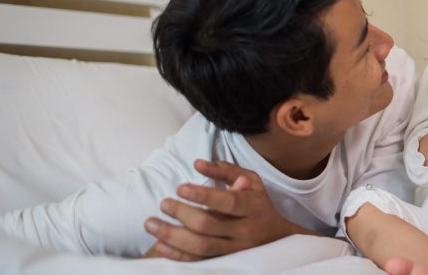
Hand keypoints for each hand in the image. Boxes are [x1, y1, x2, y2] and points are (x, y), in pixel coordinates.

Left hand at [143, 159, 302, 260]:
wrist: (276, 238)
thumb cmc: (258, 205)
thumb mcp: (253, 182)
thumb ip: (227, 171)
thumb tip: (199, 164)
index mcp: (253, 207)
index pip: (228, 202)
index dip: (203, 195)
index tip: (180, 188)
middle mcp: (244, 231)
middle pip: (209, 226)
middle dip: (182, 214)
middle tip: (163, 203)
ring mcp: (234, 250)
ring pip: (200, 247)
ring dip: (172, 236)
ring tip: (151, 224)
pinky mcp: (225, 262)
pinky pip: (198, 262)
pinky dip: (177, 255)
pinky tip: (160, 245)